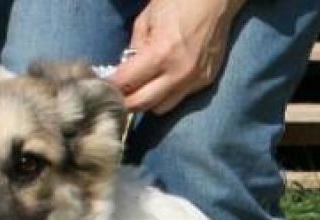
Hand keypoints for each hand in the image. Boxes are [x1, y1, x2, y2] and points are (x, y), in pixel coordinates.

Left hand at [111, 0, 245, 114]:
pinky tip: (162, 81)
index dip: (110, 86)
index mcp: (160, 54)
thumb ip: (134, 46)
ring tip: (139, 89)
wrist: (217, 1)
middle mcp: (178, 73)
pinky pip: (179, 98)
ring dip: (146, 101)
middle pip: (142, 104)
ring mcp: (193, 81)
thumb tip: (126, 67)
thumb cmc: (180, 1)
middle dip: (124, 101)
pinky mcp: (205, 82)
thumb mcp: (147, 17)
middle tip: (114, 95)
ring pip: (161, 107)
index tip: (102, 86)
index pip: (126, 82)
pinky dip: (166, 94)